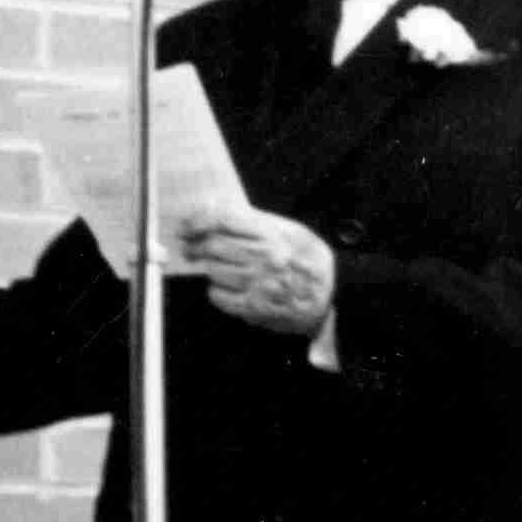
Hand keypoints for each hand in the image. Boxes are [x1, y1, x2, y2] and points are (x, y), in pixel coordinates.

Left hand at [180, 208, 334, 337]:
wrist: (334, 296)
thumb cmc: (310, 261)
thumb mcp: (290, 231)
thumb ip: (256, 222)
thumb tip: (216, 213)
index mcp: (272, 233)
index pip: (224, 219)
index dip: (198, 221)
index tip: (187, 226)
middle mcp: (263, 257)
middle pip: (213, 246)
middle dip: (195, 247)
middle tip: (190, 249)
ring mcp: (258, 283)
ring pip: (213, 271)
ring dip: (208, 269)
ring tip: (215, 268)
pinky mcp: (254, 308)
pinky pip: (219, 297)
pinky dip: (215, 291)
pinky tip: (225, 288)